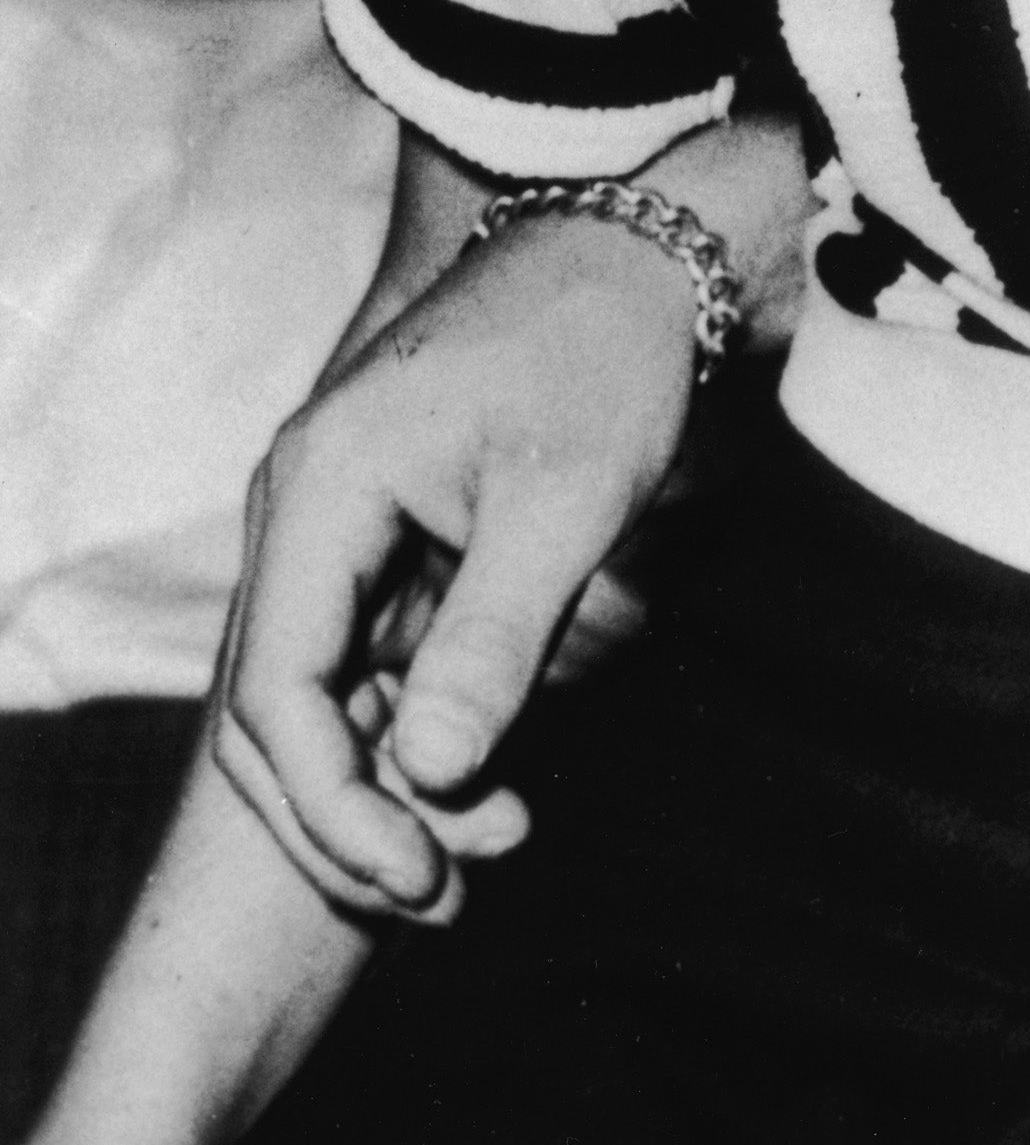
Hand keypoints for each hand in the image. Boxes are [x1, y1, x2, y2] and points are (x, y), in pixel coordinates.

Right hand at [213, 206, 699, 918]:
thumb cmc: (605, 354)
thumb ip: (494, 639)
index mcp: (322, 491)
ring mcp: (338, 523)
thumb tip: (426, 775)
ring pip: (321, 698)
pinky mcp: (386, 536)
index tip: (427, 870)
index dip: (337, 805)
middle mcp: (303, 510)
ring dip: (391, 785)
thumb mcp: (568, 501)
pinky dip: (418, 729)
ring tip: (497, 844)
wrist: (637, 251)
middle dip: (355, 818)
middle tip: (458, 892)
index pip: (276, 692)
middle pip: (276, 712)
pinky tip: (494, 779)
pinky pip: (368, 660)